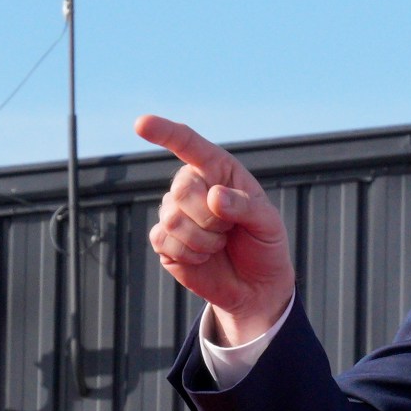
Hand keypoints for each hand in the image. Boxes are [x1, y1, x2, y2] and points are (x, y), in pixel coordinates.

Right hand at [136, 115, 294, 343]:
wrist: (256, 286)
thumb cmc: (264, 245)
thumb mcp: (268, 223)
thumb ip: (246, 206)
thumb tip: (213, 196)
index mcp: (218, 170)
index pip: (189, 144)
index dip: (165, 132)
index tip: (142, 124)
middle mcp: (192, 186)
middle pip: (181, 189)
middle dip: (209, 217)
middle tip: (229, 229)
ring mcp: (174, 213)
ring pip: (171, 219)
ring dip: (203, 239)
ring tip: (219, 243)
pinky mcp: (164, 241)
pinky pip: (163, 240)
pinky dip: (190, 254)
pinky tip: (204, 257)